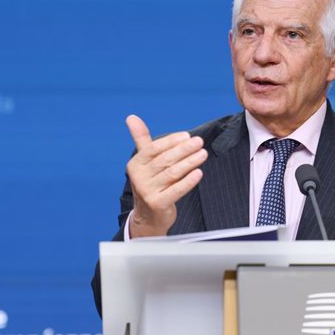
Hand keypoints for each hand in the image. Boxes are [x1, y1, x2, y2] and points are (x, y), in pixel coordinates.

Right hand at [125, 115, 207, 237]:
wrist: (148, 217)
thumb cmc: (150, 184)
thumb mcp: (144, 162)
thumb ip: (141, 139)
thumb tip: (131, 117)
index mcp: (135, 164)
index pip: (153, 149)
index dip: (171, 141)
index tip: (187, 136)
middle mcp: (139, 177)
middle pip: (165, 160)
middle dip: (184, 149)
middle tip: (199, 141)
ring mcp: (147, 192)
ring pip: (172, 173)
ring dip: (190, 162)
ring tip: (203, 154)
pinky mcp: (158, 204)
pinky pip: (176, 190)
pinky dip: (188, 181)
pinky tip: (199, 173)